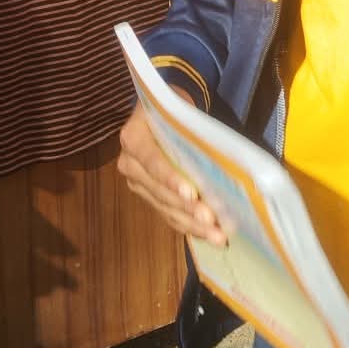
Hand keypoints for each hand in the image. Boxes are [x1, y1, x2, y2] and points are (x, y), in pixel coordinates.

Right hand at [117, 103, 226, 245]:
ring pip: (164, 207)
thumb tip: (219, 158)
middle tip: (211, 221)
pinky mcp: (147, 197)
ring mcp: (137, 183)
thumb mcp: (179, 113)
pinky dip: (188, 227)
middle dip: (187, 208)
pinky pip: (167, 215)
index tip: (192, 194)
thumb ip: (188, 134)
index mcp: (133, 137)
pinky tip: (208, 236)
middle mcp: (129, 163)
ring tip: (217, 236)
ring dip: (191, 224)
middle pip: (159, 190)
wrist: (162, 117)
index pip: (152, 161)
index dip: (171, 178)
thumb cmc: (175, 111)